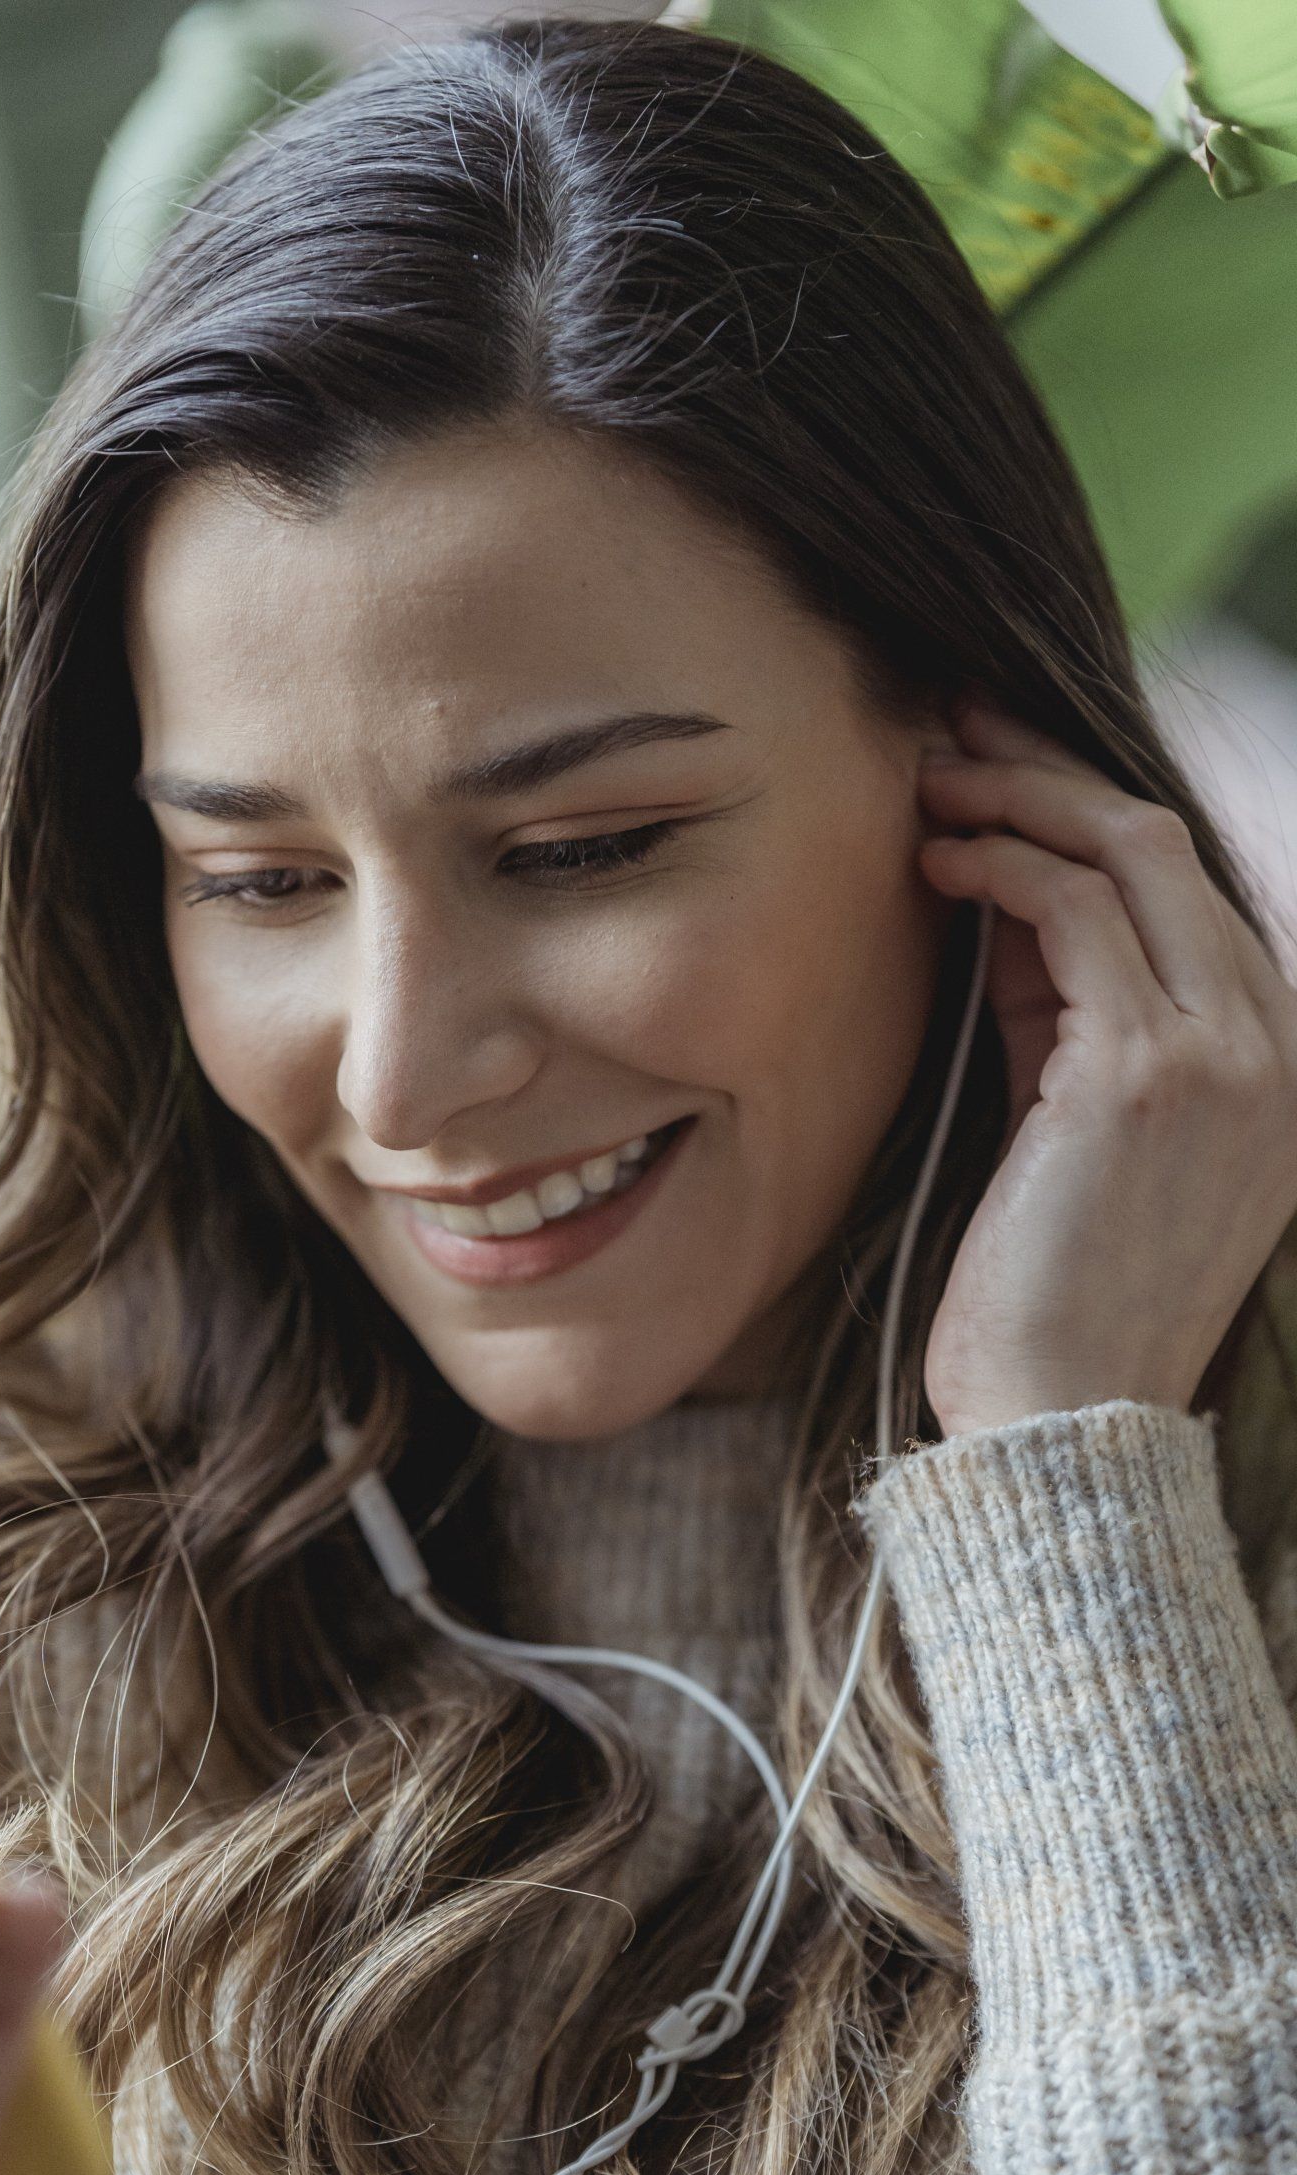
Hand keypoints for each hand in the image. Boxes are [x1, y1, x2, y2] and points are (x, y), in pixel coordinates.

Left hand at [913, 695, 1296, 1439]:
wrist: (1062, 1426)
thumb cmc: (1049, 1299)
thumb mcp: (1068, 1128)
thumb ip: (1062, 1014)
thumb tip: (1002, 896)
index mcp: (1273, 1061)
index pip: (1185, 890)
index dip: (1083, 814)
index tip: (996, 769)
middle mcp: (1274, 1046)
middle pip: (1165, 845)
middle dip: (1049, 770)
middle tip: (951, 735)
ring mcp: (1224, 1054)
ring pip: (1127, 854)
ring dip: (1016, 800)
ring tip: (926, 787)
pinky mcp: (1143, 1072)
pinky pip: (1071, 913)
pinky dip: (999, 865)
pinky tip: (938, 860)